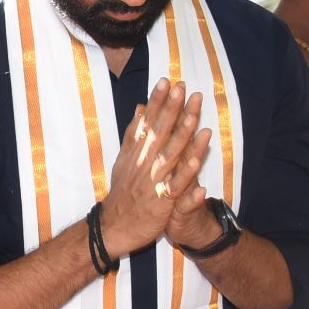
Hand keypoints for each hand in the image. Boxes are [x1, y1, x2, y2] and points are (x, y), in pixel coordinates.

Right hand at [101, 80, 211, 259]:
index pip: (146, 123)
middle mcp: (142, 163)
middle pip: (158, 132)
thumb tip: (141, 108)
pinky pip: (175, 184)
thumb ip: (134, 134)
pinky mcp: (160, 200)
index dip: (156, 102)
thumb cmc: (122, 194)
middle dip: (170, 109)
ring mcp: (151, 181)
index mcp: (134, 153)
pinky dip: (186, 171)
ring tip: (194, 114)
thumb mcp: (123, 160)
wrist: (112, 228)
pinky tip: (197, 158)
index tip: (166, 81)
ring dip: (182, 133)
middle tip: (181, 87)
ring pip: (169, 153)